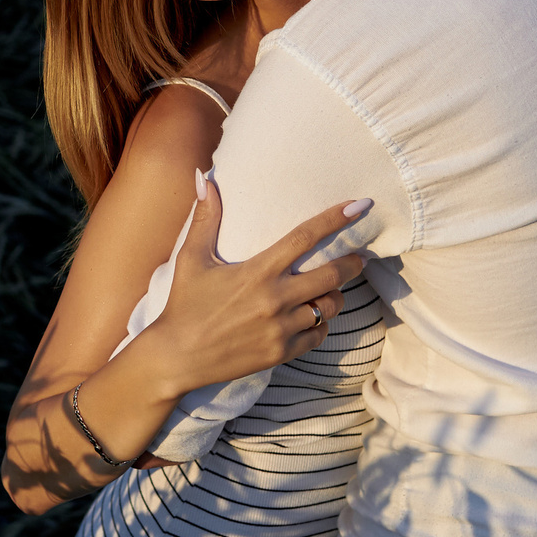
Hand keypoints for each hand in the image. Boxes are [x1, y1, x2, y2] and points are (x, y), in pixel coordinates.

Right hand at [140, 180, 369, 390]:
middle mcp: (274, 298)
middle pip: (331, 275)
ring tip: (330, 290)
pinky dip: (320, 324)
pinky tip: (312, 318)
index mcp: (258, 271)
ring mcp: (280, 328)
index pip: (305, 237)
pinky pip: (317, 335)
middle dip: (352, 264)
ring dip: (335, 296)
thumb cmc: (184, 304)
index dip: (335, 219)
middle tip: (359, 258)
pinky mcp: (281, 353)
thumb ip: (205, 218)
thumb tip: (205, 179)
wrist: (177, 357)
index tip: (359, 205)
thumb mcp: (191, 258)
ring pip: (328, 307)